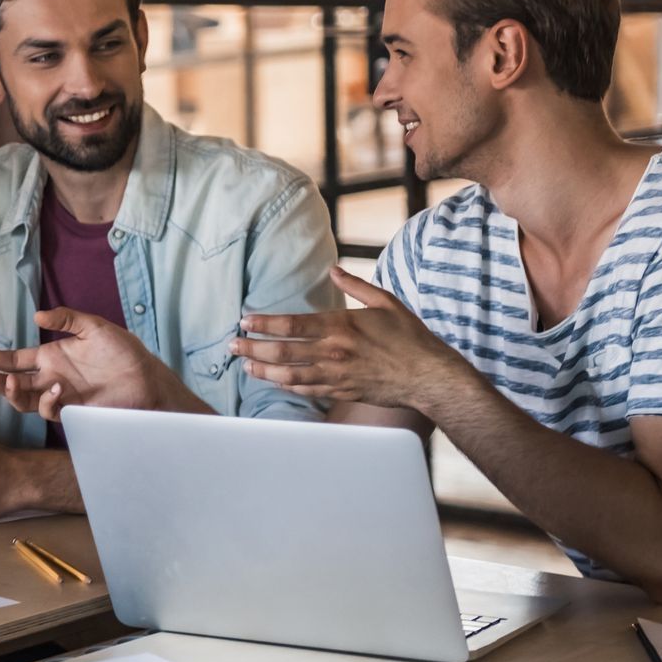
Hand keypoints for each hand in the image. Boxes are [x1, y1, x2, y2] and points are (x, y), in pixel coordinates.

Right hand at [0, 308, 190, 419]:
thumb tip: (36, 317)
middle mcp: (50, 378)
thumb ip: (66, 319)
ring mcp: (60, 396)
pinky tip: (55, 387)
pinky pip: (50, 410)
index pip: (15, 360)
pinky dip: (48, 400)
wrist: (146, 378)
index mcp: (51, 358)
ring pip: (24, 401)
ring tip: (9, 385)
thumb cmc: (123, 352)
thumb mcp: (94, 327)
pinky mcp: (73, 411)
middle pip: (11, 382)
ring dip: (12, 394)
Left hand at [232, 266, 482, 411]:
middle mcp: (334, 352)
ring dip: (262, 371)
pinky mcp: (342, 393)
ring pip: (288, 375)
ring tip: (244, 366)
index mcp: (341, 326)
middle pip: (281, 352)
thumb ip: (355, 285)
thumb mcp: (386, 302)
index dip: (263, 323)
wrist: (430, 376)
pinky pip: (307, 390)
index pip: (291, 324)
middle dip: (252, 349)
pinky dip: (286, 387)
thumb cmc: (410, 338)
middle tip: (231, 346)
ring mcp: (336, 376)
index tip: (244, 321)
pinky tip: (273, 382)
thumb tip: (333, 269)